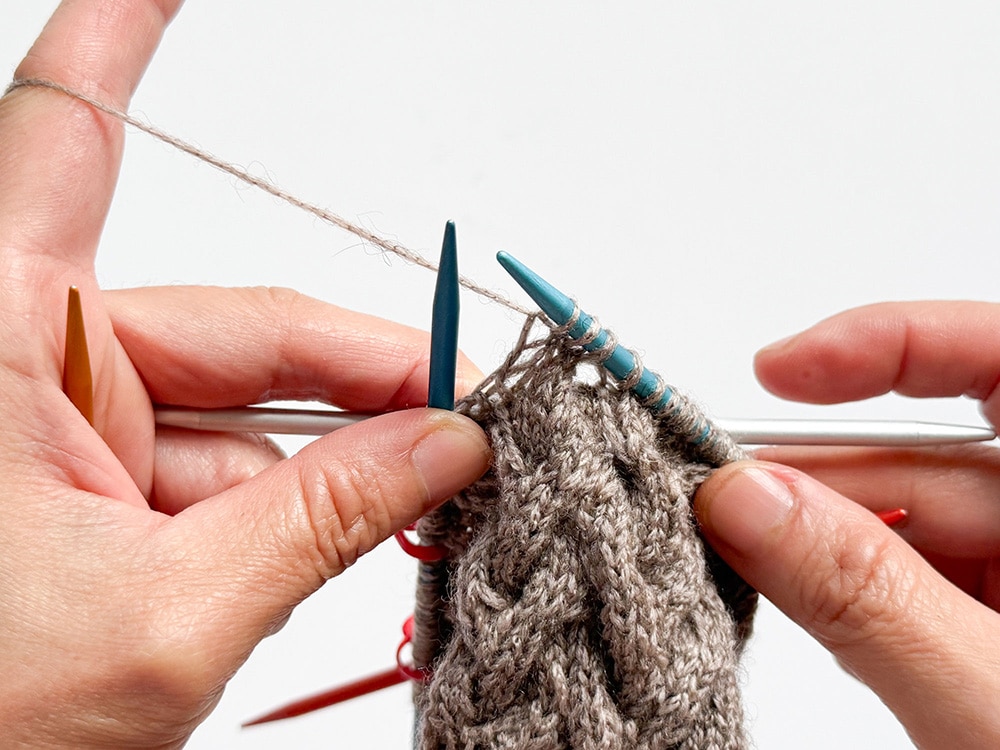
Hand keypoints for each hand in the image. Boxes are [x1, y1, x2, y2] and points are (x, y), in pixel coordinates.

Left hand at [0, 2, 489, 747]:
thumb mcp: (168, 620)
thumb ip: (319, 521)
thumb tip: (442, 449)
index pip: (67, 141)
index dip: (121, 42)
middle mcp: (23, 365)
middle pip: (235, 330)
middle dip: (363, 374)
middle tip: (466, 413)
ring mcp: (57, 430)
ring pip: (242, 417)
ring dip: (339, 462)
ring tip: (433, 500)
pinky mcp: (86, 486)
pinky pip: (220, 471)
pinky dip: (295, 503)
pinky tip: (363, 529)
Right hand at [694, 301, 999, 748]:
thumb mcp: (990, 707)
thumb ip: (869, 598)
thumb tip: (747, 501)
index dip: (892, 344)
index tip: (780, 369)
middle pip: (937, 454)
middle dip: (819, 477)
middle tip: (715, 497)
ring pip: (914, 525)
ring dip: (821, 541)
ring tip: (736, 556)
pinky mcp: (998, 630)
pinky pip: (912, 582)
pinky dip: (848, 591)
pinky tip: (796, 600)